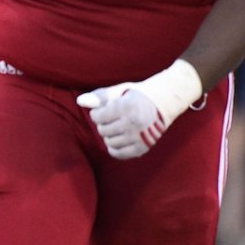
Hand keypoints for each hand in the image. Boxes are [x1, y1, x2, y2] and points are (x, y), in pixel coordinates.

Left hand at [77, 59, 203, 159]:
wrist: (165, 102)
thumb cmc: (137, 95)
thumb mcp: (119, 90)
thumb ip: (99, 96)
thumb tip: (79, 101)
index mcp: (126, 107)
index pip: (97, 116)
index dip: (97, 113)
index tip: (105, 109)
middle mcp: (133, 123)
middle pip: (102, 130)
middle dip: (103, 124)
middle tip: (113, 118)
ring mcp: (139, 137)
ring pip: (109, 142)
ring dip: (109, 135)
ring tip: (117, 127)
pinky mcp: (143, 147)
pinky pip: (120, 154)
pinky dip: (114, 148)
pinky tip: (117, 139)